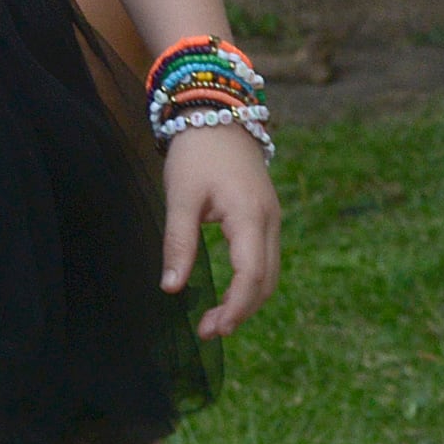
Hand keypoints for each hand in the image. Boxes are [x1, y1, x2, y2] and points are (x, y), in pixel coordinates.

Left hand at [162, 121, 280, 338]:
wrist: (217, 112)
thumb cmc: (196, 152)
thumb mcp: (180, 196)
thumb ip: (178, 243)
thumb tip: (171, 288)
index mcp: (250, 216)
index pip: (251, 277)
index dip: (235, 309)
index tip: (211, 329)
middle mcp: (270, 220)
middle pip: (266, 281)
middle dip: (241, 312)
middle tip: (207, 331)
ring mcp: (272, 217)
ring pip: (269, 272)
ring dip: (247, 300)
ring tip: (215, 319)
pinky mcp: (266, 214)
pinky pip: (265, 258)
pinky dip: (250, 282)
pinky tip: (228, 292)